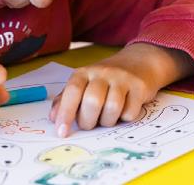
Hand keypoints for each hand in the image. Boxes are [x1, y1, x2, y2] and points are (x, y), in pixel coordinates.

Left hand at [49, 43, 193, 136]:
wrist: (139, 61)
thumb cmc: (106, 79)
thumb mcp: (85, 83)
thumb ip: (67, 99)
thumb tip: (53, 118)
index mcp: (84, 73)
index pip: (72, 92)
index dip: (65, 113)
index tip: (62, 132)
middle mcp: (102, 73)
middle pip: (92, 101)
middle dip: (88, 121)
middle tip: (90, 124)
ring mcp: (122, 79)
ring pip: (112, 108)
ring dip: (108, 121)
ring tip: (107, 118)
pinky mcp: (139, 87)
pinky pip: (130, 112)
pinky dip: (125, 118)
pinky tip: (123, 111)